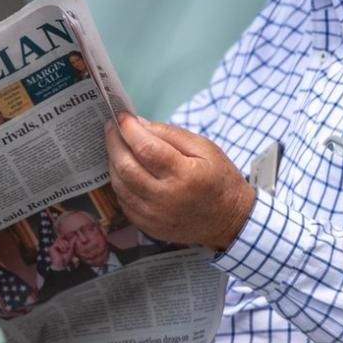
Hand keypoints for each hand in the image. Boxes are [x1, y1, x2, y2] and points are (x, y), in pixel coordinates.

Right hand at [47, 236, 75, 269]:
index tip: (68, 235)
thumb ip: (72, 243)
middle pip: (62, 238)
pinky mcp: (51, 247)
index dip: (64, 236)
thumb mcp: (70, 249)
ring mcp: (54, 246)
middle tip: (67, 248)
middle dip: (66, 243)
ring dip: (64, 246)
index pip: (63, 238)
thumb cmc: (66, 258)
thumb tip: (75, 236)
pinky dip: (61, 247)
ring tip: (64, 251)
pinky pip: (57, 243)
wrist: (62, 263)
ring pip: (60, 240)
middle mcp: (57, 245)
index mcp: (61, 245)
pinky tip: (60, 251)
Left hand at [104, 113, 255, 249]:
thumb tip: (138, 123)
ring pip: (120, 184)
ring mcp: (154, 216)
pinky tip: (125, 169)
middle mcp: (166, 198)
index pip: (146, 149)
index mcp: (185, 176)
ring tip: (118, 145)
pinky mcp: (148, 226)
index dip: (129, 130)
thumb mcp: (205, 148)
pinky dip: (120, 181)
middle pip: (126, 167)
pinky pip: (123, 200)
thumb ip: (170, 134)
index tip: (123, 116)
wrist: (230, 220)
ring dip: (113, 161)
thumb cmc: (219, 179)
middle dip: (114, 142)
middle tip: (112, 127)